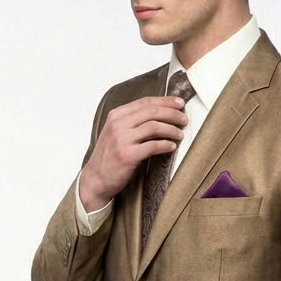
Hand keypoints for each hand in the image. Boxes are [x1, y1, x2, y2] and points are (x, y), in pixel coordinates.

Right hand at [79, 96, 188, 211]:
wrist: (96, 179)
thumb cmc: (109, 157)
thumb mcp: (116, 133)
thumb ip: (132, 122)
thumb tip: (159, 114)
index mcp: (116, 115)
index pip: (145, 102)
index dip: (165, 101)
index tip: (180, 103)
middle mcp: (118, 125)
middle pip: (152, 112)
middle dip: (172, 114)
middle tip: (184, 119)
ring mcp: (122, 140)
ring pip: (154, 127)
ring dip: (171, 129)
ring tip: (180, 134)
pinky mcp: (128, 155)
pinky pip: (153, 146)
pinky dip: (165, 145)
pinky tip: (172, 146)